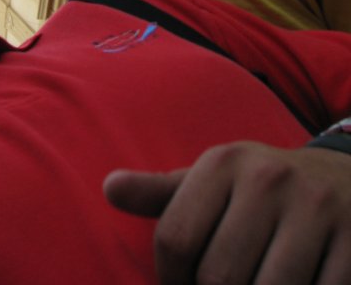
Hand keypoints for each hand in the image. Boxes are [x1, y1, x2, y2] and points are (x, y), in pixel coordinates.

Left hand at [104, 141, 350, 284]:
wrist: (342, 178)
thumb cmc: (260, 189)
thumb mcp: (213, 180)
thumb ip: (161, 192)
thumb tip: (109, 188)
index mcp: (223, 163)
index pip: (174, 239)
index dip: (171, 280)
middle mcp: (268, 179)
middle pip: (218, 277)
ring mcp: (316, 210)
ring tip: (253, 284)